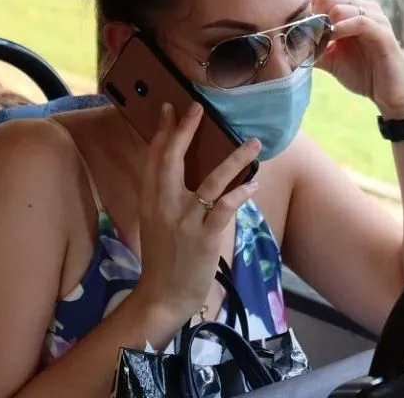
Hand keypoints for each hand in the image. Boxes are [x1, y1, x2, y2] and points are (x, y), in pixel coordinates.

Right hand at [133, 101, 261, 321]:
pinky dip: (240, 194)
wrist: (163, 296)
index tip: (170, 109)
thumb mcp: (156, 221)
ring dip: (235, 160)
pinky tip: (252, 185)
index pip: (154, 158)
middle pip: (172, 161)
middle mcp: (164, 206)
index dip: (163, 132)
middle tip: (197, 107)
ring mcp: (185, 221)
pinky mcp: (205, 238)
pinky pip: (225, 208)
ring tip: (253, 143)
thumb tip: (180, 168)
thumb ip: (165, 195)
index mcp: (150, 200)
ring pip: (211, 181)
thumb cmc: (164, 258)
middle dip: (184, 131)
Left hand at [305, 0, 403, 118]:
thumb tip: (286, 46)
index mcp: (350, 13)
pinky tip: (334, 36)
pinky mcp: (384, 33)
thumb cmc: (362, 73)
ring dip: (327, 20)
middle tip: (301, 29)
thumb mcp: (330, 59)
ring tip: (317, 37)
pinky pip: (362, 21)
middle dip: (313, 12)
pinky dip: (345, 27)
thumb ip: (313, 48)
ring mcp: (376, 19)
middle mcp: (363, 10)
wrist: (388, 95)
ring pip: (344, 6)